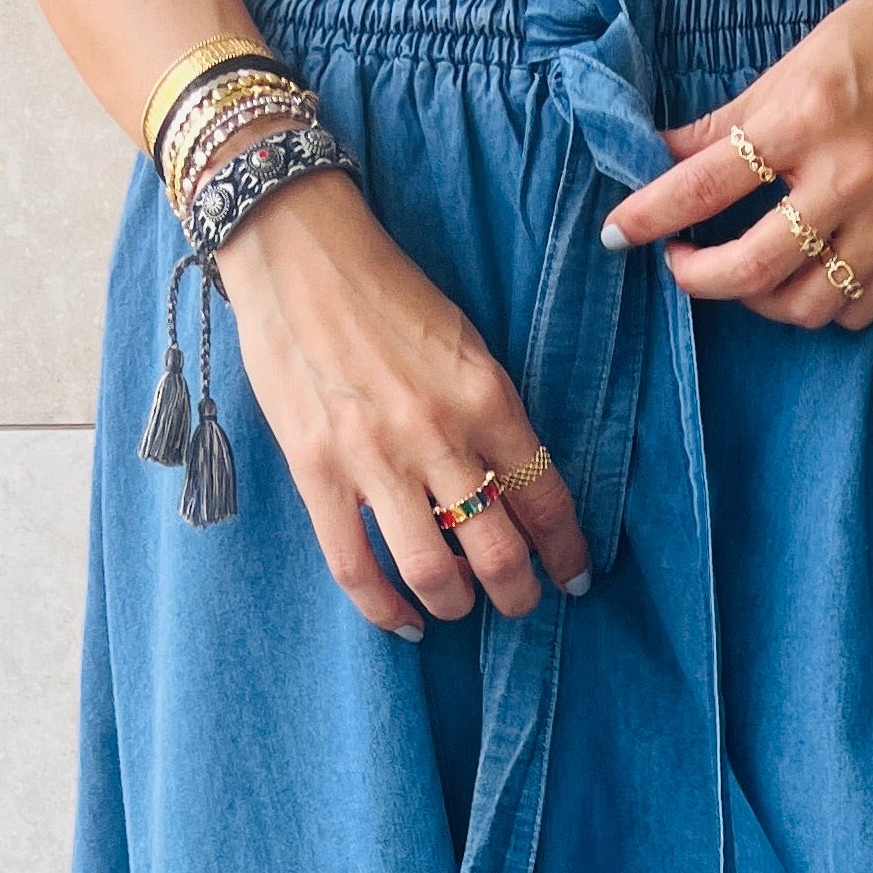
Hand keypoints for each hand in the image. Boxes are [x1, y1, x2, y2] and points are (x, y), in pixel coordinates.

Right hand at [208, 170, 590, 637]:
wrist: (297, 251)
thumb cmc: (385, 292)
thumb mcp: (464, 344)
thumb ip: (489, 416)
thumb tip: (508, 489)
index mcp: (486, 396)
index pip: (545, 498)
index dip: (567, 552)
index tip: (574, 577)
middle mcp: (437, 434)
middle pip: (497, 550)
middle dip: (518, 592)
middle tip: (520, 601)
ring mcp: (373, 457)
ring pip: (432, 570)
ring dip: (455, 604)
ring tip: (459, 606)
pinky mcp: (316, 470)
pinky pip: (355, 567)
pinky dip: (384, 608)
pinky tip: (404, 621)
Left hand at [601, 0, 872, 332]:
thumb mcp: (793, 65)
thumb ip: (727, 122)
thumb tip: (659, 160)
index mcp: (807, 116)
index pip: (706, 184)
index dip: (649, 216)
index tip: (616, 234)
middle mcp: (851, 172)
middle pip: (752, 267)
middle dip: (698, 278)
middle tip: (681, 263)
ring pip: (805, 304)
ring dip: (759, 301)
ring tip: (746, 271)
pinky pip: (857, 308)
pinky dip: (820, 304)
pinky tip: (806, 274)